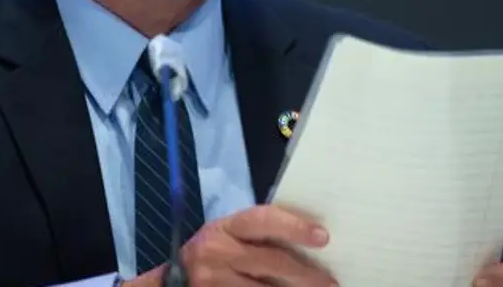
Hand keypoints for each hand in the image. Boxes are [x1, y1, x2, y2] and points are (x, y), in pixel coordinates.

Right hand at [129, 204, 333, 286]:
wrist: (171, 283)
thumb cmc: (211, 252)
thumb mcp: (227, 235)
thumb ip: (256, 234)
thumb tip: (309, 237)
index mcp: (224, 227)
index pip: (261, 220)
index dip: (293, 226)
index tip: (322, 236)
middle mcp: (217, 253)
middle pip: (271, 262)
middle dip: (306, 274)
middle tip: (331, 282)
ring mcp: (215, 281)